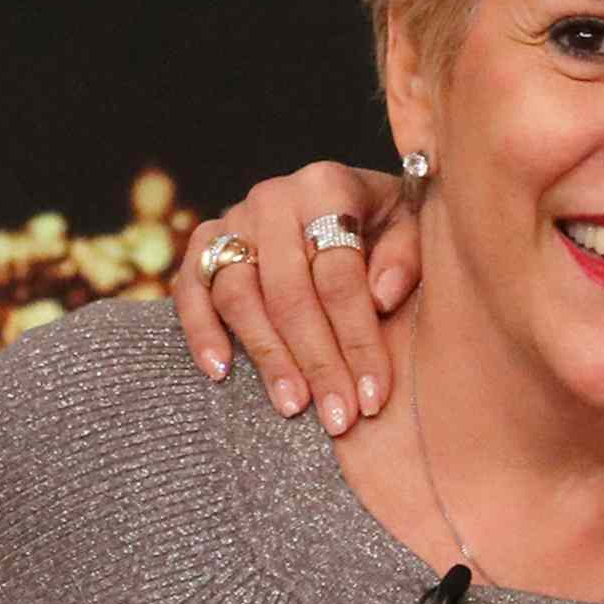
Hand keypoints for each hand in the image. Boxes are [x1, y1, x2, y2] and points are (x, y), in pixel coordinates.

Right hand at [173, 163, 416, 433]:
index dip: (358, 341)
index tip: (374, 396)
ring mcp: (233, 219)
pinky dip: (200, 331)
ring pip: (240, 296)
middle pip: (290, 293)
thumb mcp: (413, 227)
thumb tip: (381, 299)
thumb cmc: (387, 222)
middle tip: (339, 417)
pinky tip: (219, 373)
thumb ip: (405, 257)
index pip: (340, 276)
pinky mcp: (203, 242)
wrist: (349, 196)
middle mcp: (273, 198)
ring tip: (294, 406)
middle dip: (317, 362)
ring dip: (267, 357)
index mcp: (328, 185)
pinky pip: (190, 290)